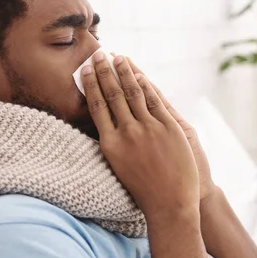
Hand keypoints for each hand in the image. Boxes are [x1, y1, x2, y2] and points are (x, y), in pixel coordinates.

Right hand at [81, 52, 199, 219]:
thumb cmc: (143, 189)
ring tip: (118, 57)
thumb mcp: (119, 167)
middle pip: (113, 95)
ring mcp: (149, 129)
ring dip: (124, 72)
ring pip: (133, 93)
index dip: (92, 85)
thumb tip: (104, 124)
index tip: (86, 70)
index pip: (97, 107)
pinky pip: (154, 101)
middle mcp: (127, 133)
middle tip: (99, 53)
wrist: (170, 204)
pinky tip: (139, 74)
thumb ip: (113, 143)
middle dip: (105, 71)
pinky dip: (146, 85)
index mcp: (111, 144)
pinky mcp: (168, 128)